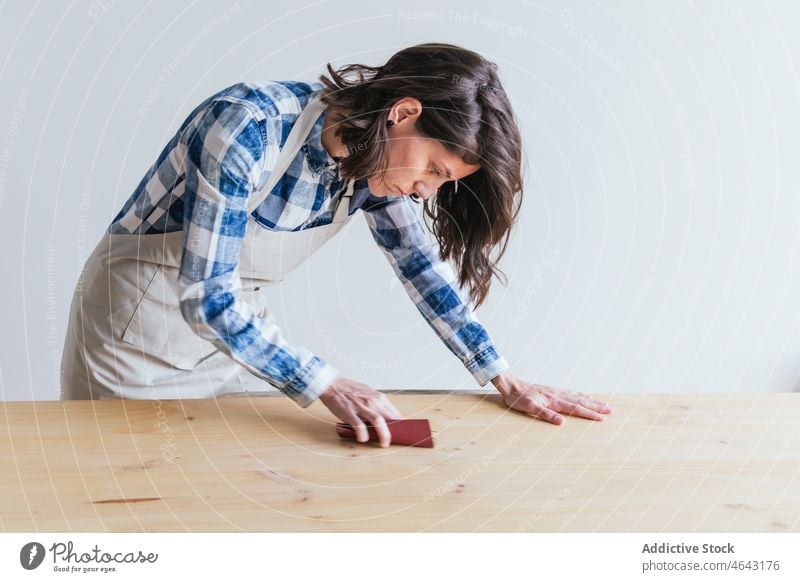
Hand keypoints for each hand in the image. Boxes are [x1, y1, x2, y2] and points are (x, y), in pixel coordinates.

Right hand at [318, 375, 404, 446]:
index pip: (396, 414)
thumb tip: (389, 419)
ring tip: (383, 444)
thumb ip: (379, 406)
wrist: (333, 385)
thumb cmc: (350, 391)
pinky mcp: (350, 413)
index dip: (401, 426)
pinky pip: (360, 427)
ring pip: (379, 422)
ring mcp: (362, 407)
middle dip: (395, 433)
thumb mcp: (369, 395)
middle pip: (391, 418)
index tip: (402, 434)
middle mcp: (373, 402)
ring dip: (383, 435)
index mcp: (379, 398)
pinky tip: (362, 438)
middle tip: (393, 442)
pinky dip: (363, 435)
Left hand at [491, 371, 613, 424]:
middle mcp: (558, 395)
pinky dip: (581, 395)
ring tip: (604, 404)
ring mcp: (556, 392)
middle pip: (582, 401)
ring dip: (592, 401)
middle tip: (611, 410)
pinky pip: (571, 393)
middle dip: (597, 407)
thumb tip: (561, 422)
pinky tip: (584, 396)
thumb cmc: (518, 398)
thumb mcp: (529, 408)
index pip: (576, 408)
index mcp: (554, 401)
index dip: (590, 414)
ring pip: (578, 396)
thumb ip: (545, 414)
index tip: (603, 419)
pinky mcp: (553, 391)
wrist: (511, 386)